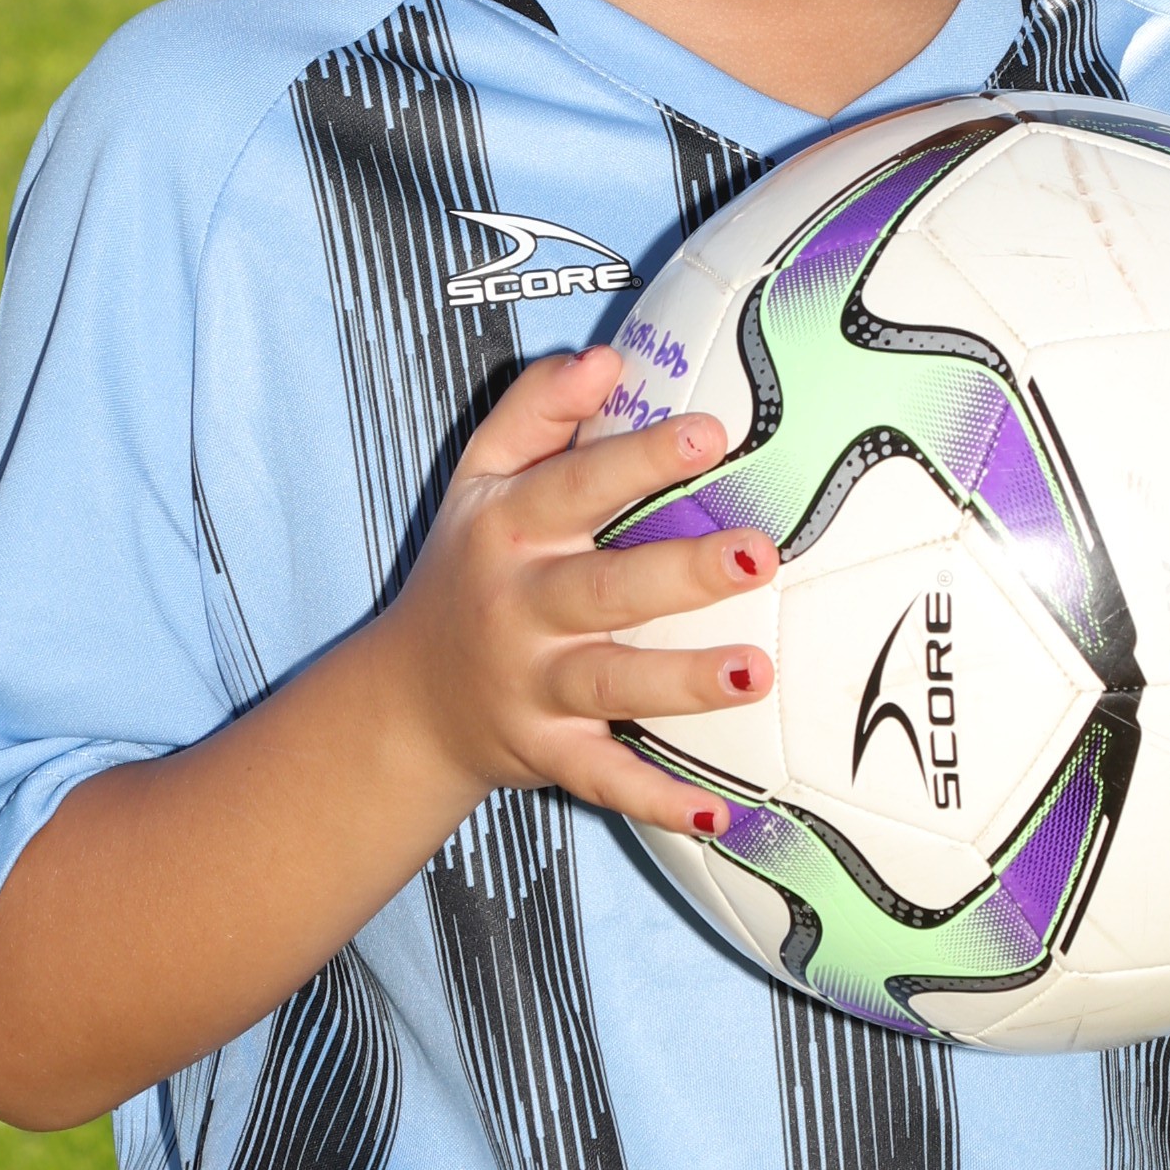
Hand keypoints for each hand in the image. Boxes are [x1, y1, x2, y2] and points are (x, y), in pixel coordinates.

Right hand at [377, 345, 776, 837]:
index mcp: (509, 528)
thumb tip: (607, 358)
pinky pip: (604, 781)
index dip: (640, 457)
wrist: (409, 699)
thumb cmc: (470, 567)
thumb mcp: (480, 478)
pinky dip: (655, 799)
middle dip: (681, 574)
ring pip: (611, 687)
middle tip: (759, 555)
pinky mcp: (548, 754)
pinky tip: (717, 811)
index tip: (711, 431)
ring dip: (683, 684)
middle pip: (604, 589)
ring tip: (759, 672)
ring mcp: (533, 687)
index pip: (577, 485)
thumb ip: (537, 410)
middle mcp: (519, 608)